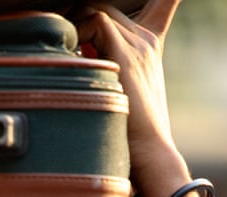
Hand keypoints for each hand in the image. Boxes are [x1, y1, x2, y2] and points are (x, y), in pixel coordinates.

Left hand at [72, 0, 184, 196]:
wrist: (150, 152)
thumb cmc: (129, 131)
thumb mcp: (116, 90)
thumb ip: (102, 68)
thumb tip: (74, 62)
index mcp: (149, 45)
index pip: (163, 4)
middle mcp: (146, 40)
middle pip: (106, 6)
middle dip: (80, 17)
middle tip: (63, 44)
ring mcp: (139, 44)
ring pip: (97, 9)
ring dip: (74, 24)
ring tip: (65, 53)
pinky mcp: (126, 55)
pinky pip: (96, 19)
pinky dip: (77, 30)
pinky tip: (71, 56)